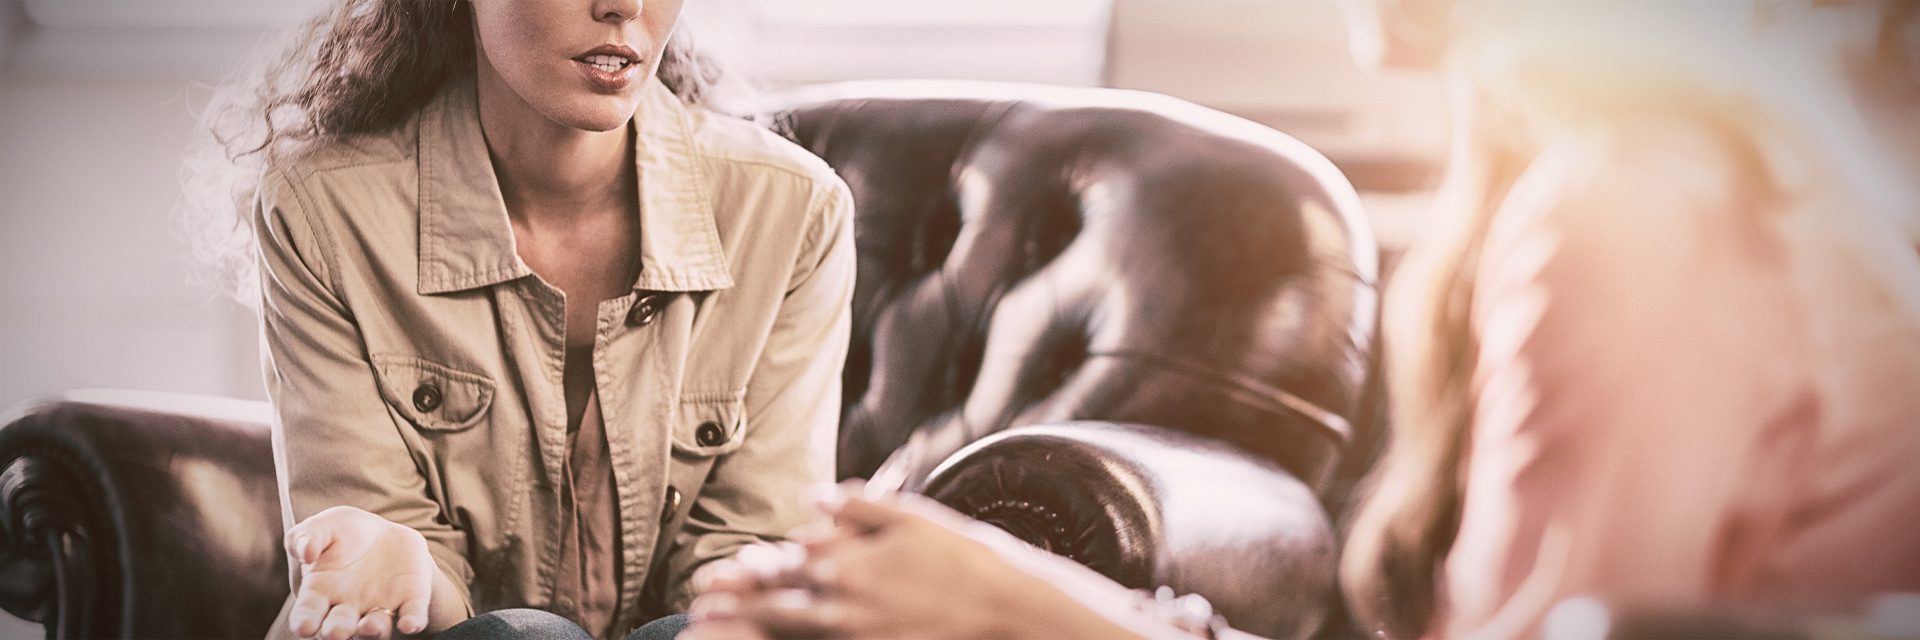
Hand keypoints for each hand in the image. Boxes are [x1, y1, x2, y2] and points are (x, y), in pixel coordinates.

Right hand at [284, 506, 435, 639]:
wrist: (383, 533)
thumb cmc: (343, 533)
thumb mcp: (324, 526)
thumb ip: (308, 536)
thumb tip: (305, 552)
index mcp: (319, 594)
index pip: (307, 614)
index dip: (304, 622)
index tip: (304, 626)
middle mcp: (347, 609)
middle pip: (339, 628)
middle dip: (336, 632)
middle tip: (335, 633)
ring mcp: (378, 607)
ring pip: (375, 629)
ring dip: (372, 631)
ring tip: (368, 627)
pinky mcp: (409, 601)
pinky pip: (411, 615)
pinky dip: (411, 622)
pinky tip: (409, 624)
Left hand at [691, 484, 1127, 639]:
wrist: (1006, 608)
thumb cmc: (965, 556)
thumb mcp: (912, 515)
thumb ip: (858, 505)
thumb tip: (813, 498)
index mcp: (850, 559)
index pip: (784, 563)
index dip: (745, 571)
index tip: (713, 578)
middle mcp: (845, 599)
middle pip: (774, 602)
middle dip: (733, 605)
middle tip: (696, 608)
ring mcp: (857, 631)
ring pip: (790, 629)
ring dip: (749, 630)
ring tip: (712, 633)